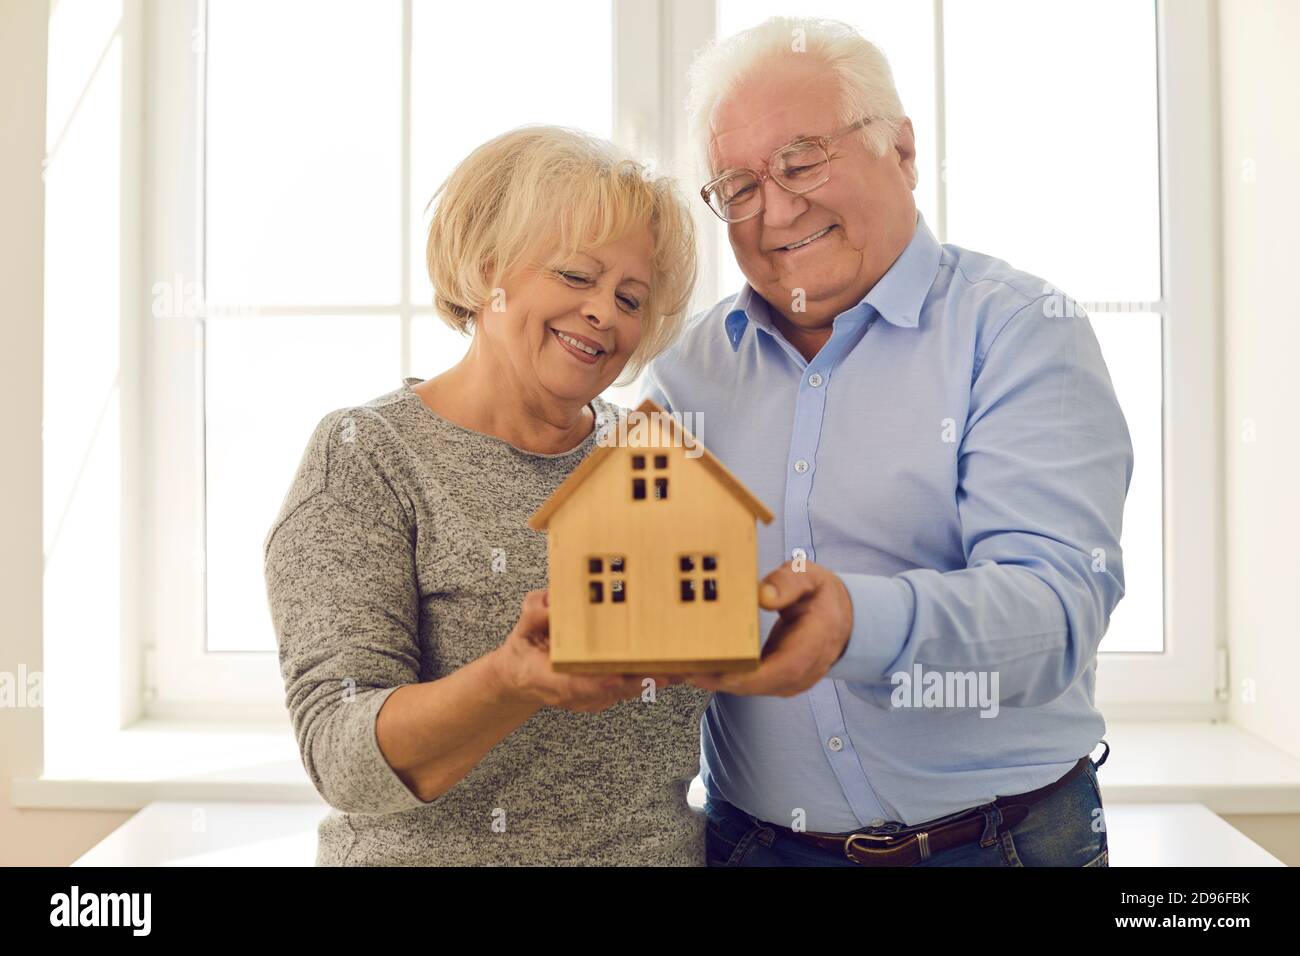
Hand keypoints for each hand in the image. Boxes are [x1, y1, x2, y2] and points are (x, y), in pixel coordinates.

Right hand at [492, 590, 681, 712]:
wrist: (521, 677)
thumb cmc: (524, 651)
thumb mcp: (521, 628)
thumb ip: (535, 614)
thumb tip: (551, 602)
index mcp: (552, 679)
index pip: (579, 684)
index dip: (602, 682)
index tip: (619, 675)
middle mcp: (577, 693)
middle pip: (614, 690)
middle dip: (643, 680)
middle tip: (670, 670)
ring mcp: (592, 697)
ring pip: (628, 691)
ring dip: (655, 680)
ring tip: (683, 667)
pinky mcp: (605, 694)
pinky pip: (631, 687)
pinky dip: (651, 677)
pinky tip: (675, 666)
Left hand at [688, 561, 852, 696]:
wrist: (839, 618)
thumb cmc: (820, 595)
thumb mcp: (810, 577)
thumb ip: (789, 582)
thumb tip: (764, 595)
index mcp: (815, 643)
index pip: (784, 668)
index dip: (749, 676)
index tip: (717, 672)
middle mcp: (803, 670)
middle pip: (759, 684)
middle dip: (719, 680)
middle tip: (683, 669)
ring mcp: (790, 681)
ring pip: (749, 688)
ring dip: (715, 681)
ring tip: (680, 668)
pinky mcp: (777, 682)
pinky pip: (748, 684)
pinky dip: (721, 678)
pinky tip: (695, 667)